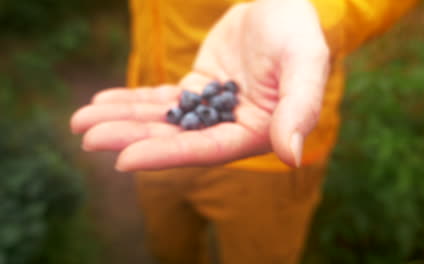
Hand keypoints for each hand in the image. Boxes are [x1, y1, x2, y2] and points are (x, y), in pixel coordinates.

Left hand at [70, 0, 329, 171]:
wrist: (282, 5)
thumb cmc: (298, 32)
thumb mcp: (305, 62)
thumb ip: (300, 108)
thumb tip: (292, 155)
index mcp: (255, 131)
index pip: (205, 149)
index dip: (166, 155)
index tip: (123, 159)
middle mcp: (230, 126)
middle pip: (175, 137)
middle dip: (131, 136)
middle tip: (87, 136)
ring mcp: (211, 108)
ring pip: (163, 119)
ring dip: (123, 120)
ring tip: (81, 120)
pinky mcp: (198, 89)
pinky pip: (162, 98)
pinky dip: (133, 100)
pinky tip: (103, 101)